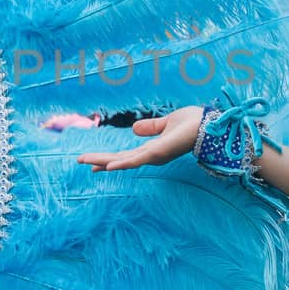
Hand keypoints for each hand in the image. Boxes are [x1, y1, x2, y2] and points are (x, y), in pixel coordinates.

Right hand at [75, 105, 204, 171]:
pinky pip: (136, 160)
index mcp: (151, 149)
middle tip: (81, 161)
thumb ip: (151, 127)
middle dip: (99, 161)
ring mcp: (153, 157)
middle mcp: (150, 156)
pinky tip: (108, 165)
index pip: (125, 155)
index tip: (93, 162)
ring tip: (85, 162)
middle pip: (119, 159)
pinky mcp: (157, 154)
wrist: (207, 126)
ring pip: (122, 161)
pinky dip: (122, 163)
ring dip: (103, 162)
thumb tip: (134, 129)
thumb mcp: (166, 123)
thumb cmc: (192, 124)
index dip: (108, 158)